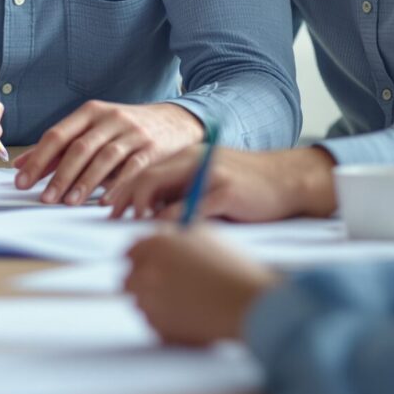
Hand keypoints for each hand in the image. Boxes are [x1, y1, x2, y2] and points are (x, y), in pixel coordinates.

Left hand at [13, 101, 202, 204]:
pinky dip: (117, 186)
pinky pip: (132, 169)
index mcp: (90, 112)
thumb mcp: (91, 130)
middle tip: (44, 198)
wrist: (175, 121)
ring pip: (104, 159)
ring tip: (68, 203)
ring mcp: (133, 133)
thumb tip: (20, 165)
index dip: (38, 159)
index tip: (21, 181)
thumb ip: (58, 147)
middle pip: (79, 148)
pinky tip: (104, 202)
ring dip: (85, 183)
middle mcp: (110, 119)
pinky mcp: (152, 149)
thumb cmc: (123, 129)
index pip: (57, 135)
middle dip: (59, 175)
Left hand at [105, 146, 337, 221]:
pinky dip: (172, 223)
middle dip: (122, 200)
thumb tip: (146, 213)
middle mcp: (191, 160)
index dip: (121, 190)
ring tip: (134, 231)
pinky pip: (188, 209)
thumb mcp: (207, 181)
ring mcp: (207, 174)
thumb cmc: (245, 186)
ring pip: (158, 190)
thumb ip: (179, 191)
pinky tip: (165, 236)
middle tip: (112, 221)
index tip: (107, 209)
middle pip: (143, 177)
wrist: (287, 180)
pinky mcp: (224, 191)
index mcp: (184, 157)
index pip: (141, 169)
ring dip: (141, 213)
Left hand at [124, 228, 279, 345]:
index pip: (130, 251)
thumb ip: (175, 234)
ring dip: (155, 304)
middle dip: (142, 283)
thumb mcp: (205, 235)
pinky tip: (192, 319)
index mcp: (155, 246)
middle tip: (162, 288)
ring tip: (187, 304)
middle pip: (128, 280)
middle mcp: (146, 272)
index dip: (140, 259)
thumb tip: (158, 236)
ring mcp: (150, 302)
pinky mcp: (159, 328)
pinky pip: (154, 325)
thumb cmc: (233, 267)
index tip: (146, 265)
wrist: (250, 304)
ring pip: (140, 304)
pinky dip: (167, 324)